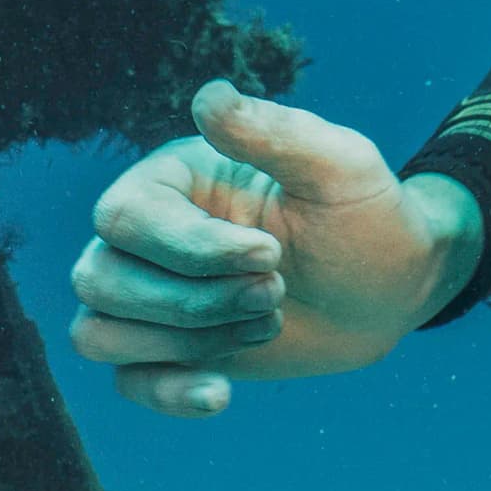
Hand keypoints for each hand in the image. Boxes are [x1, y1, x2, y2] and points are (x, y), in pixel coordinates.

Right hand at [67, 83, 481, 417]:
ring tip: (268, 321)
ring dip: (189, 340)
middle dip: (195, 301)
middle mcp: (146, 235)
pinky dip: (169, 392)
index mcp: (172, 178)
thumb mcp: (338, 166)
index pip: (126, 219)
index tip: (273, 252)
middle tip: (278, 290)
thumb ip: (274, 133)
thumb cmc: (364, 214)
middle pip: (101, 280)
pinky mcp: (169, 350)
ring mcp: (151, 296)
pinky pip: (127, 381)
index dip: (192, 249)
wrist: (391, 285)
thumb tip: (208, 96)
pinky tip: (221, 393)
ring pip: (99, 333)